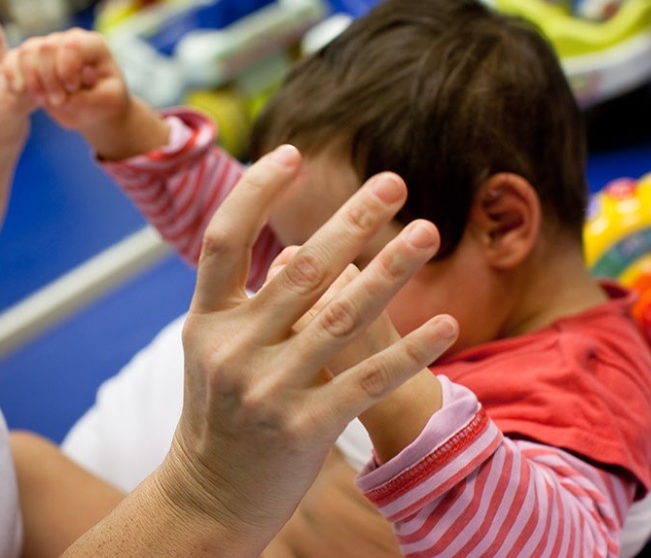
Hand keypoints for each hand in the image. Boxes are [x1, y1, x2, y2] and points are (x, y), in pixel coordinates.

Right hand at [3, 28, 168, 159]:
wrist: (94, 110)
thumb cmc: (105, 102)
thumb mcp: (107, 101)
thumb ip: (91, 95)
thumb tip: (71, 88)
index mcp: (92, 45)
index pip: (71, 46)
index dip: (66, 70)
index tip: (74, 89)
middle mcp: (68, 40)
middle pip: (46, 48)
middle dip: (49, 79)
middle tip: (58, 101)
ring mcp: (48, 48)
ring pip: (27, 52)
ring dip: (32, 80)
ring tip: (44, 101)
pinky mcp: (32, 61)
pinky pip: (13, 58)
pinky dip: (12, 73)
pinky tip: (18, 90)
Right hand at [154, 144, 457, 550]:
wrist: (209, 497)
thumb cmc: (221, 412)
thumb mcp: (215, 350)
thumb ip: (253, 300)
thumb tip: (311, 248)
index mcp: (205, 321)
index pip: (224, 240)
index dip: (255, 192)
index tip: (292, 153)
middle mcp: (232, 350)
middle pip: (300, 269)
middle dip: (352, 220)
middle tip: (394, 181)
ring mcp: (268, 390)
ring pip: (340, 316)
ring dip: (391, 270)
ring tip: (427, 232)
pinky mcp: (305, 428)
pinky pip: (368, 379)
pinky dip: (410, 348)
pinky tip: (444, 321)